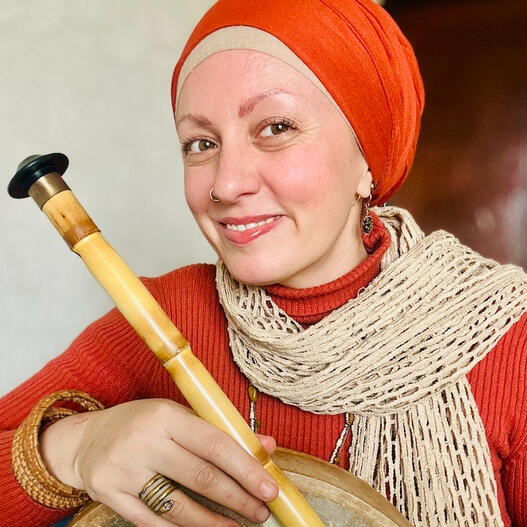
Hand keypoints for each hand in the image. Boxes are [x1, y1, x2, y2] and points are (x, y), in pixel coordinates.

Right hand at [40, 398, 277, 526]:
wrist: (87, 439)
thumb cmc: (143, 424)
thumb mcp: (179, 416)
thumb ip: (220, 431)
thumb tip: (265, 446)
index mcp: (166, 415)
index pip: (215, 443)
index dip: (246, 468)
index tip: (269, 488)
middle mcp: (144, 441)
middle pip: (201, 477)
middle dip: (237, 499)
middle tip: (261, 512)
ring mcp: (124, 470)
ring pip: (178, 507)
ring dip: (213, 522)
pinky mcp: (109, 495)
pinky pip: (152, 522)